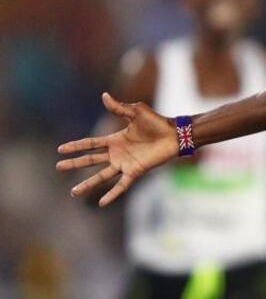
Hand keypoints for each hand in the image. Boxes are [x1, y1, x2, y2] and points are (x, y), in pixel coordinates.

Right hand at [56, 93, 178, 205]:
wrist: (175, 134)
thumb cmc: (157, 122)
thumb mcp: (136, 112)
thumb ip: (119, 107)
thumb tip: (104, 95)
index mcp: (115, 139)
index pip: (90, 144)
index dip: (76, 146)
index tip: (60, 149)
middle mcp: (117, 153)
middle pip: (91, 160)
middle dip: (75, 164)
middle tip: (58, 167)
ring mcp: (125, 163)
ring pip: (102, 176)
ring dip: (88, 184)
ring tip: (73, 193)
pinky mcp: (135, 171)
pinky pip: (121, 185)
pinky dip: (112, 194)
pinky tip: (102, 203)